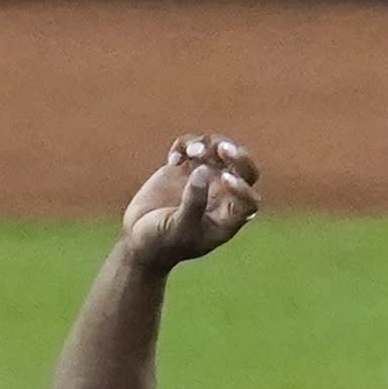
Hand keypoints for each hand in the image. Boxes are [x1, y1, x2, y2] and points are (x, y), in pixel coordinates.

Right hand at [120, 136, 261, 270]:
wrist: (138, 240)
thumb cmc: (162, 242)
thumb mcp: (178, 227)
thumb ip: (193, 202)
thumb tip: (203, 171)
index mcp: (228, 217)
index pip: (249, 200)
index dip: (243, 188)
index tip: (226, 180)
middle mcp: (222, 196)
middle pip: (243, 170)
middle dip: (237, 157)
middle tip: (223, 149)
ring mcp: (205, 179)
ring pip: (219, 151)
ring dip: (209, 145)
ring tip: (192, 152)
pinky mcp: (184, 167)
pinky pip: (192, 146)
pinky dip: (185, 145)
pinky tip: (173, 160)